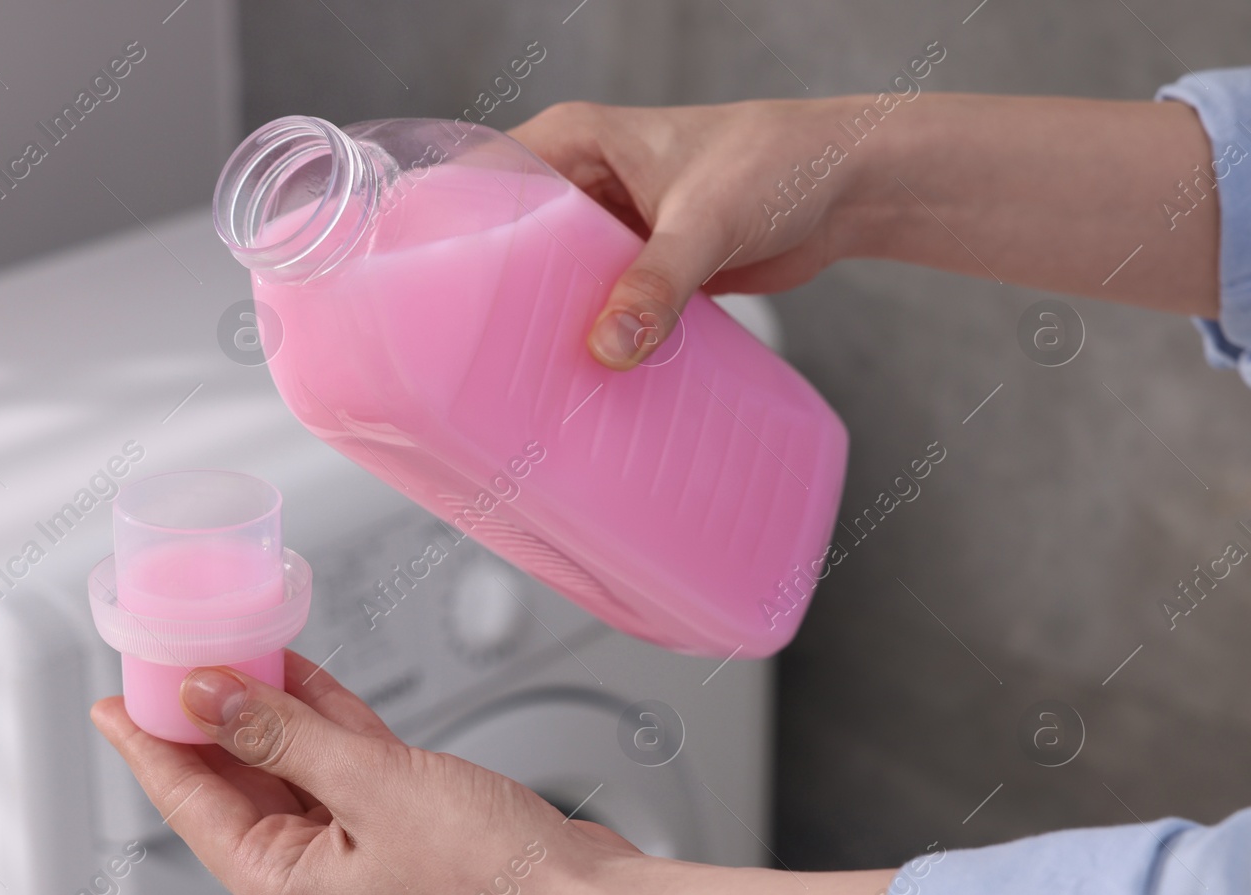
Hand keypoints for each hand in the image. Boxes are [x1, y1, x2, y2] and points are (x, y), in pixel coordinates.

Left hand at [93, 650, 919, 894]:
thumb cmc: (495, 878)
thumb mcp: (372, 785)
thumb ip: (283, 734)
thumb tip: (206, 696)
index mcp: (284, 890)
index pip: (189, 804)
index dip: (148, 745)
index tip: (111, 703)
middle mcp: (312, 882)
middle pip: (236, 786)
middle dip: (207, 718)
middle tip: (174, 656)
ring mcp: (357, 858)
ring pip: (291, 771)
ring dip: (268, 711)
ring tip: (232, 650)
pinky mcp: (400, 835)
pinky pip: (342, 772)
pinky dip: (324, 724)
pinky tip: (302, 677)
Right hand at [510, 95, 1217, 370]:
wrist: (848, 186)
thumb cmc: (778, 164)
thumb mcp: (705, 219)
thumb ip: (657, 282)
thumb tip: (609, 350)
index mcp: (570, 143)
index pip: (478, 184)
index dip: (441, 234)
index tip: (410, 292)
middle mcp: (578, 185)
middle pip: (505, 247)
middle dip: (486, 301)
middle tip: (453, 363)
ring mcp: (606, 233)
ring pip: (550, 287)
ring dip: (538, 331)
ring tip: (502, 388)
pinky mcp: (638, 272)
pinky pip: (595, 312)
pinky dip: (585, 344)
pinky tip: (569, 388)